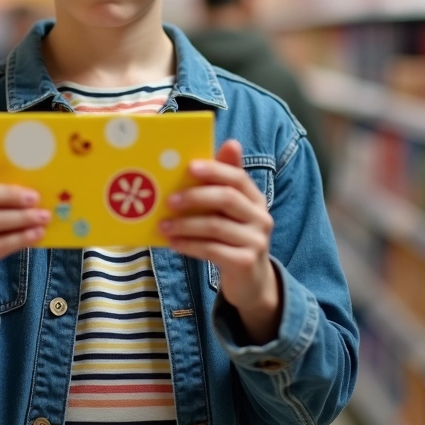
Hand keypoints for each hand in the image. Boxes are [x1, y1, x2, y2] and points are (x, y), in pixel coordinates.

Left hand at [161, 140, 280, 343]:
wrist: (251, 281)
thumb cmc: (233, 238)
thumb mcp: (230, 212)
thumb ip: (224, 182)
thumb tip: (230, 143)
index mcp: (255, 199)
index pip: (238, 177)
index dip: (215, 170)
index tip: (189, 167)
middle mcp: (260, 217)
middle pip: (227, 198)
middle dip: (195, 197)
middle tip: (168, 200)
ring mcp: (256, 241)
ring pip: (216, 226)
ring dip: (185, 225)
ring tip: (164, 226)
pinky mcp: (245, 263)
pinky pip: (212, 250)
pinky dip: (190, 245)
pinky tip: (174, 244)